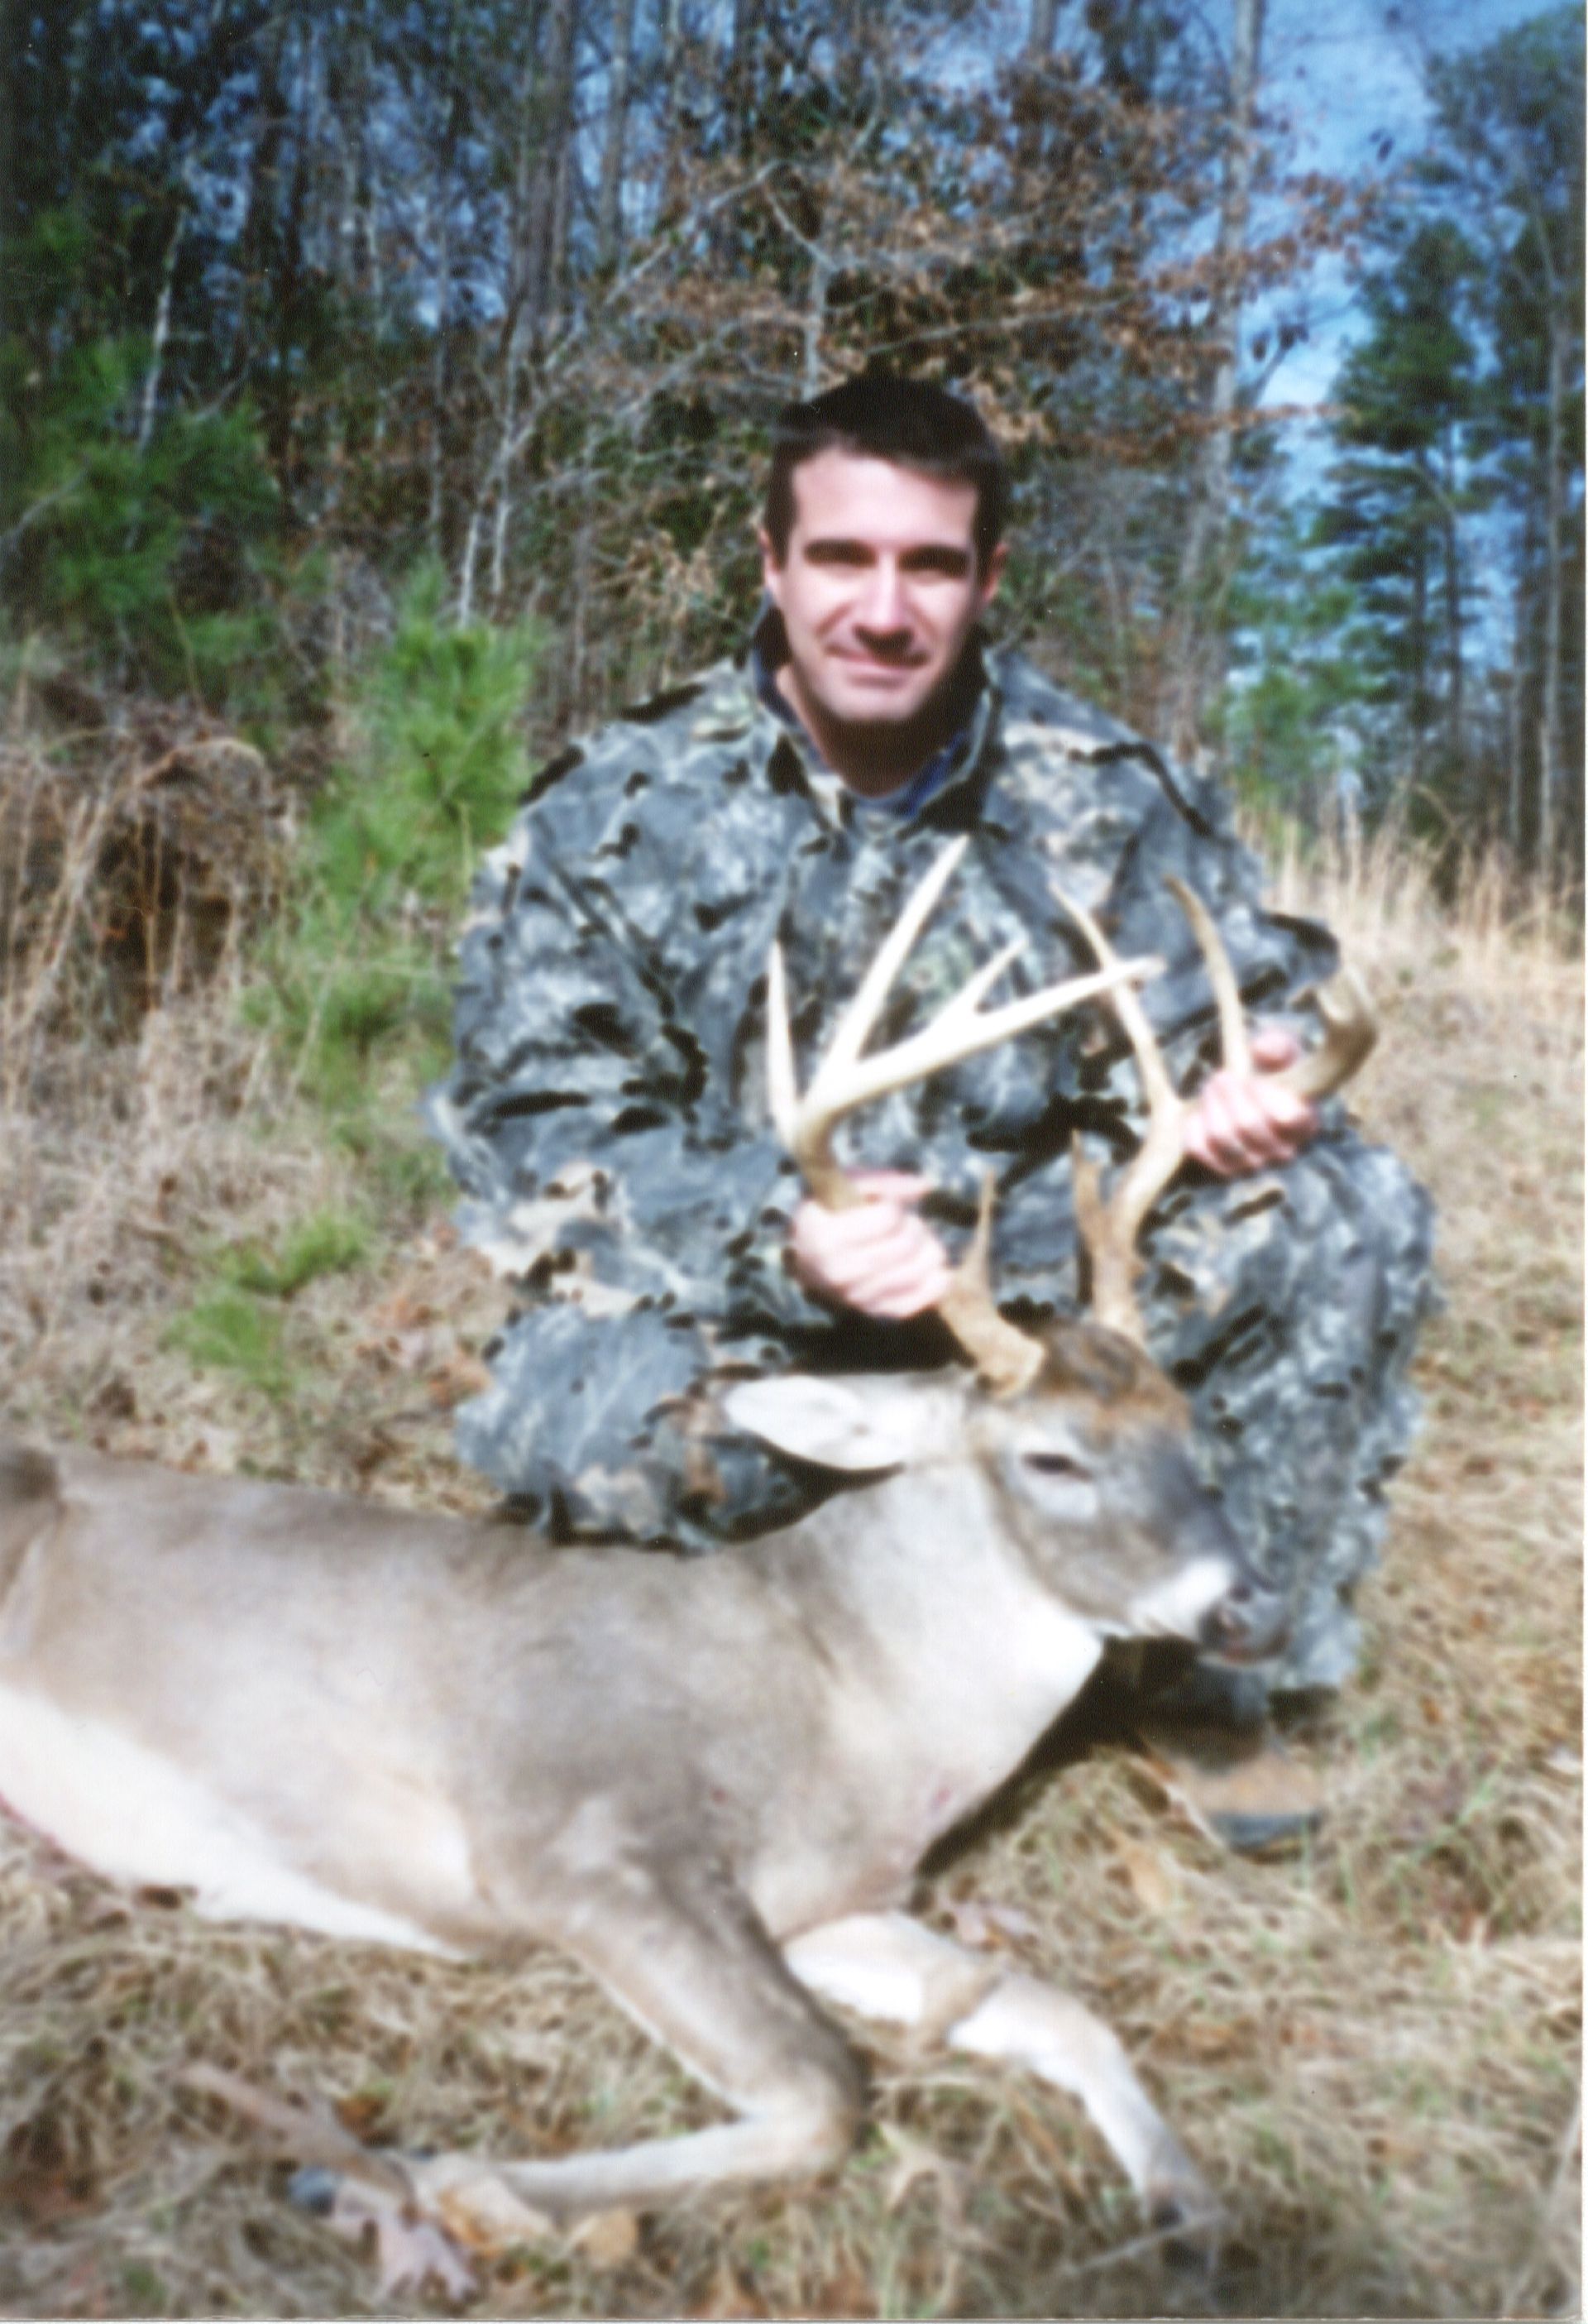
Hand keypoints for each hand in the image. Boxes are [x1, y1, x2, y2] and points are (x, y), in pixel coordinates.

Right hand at [788, 1170, 952, 1318]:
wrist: (811, 1257)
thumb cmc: (832, 1214)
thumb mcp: (847, 1186)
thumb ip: (883, 1181)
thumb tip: (923, 1187)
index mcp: (826, 1237)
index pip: (887, 1219)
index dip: (895, 1207)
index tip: (888, 1206)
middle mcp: (838, 1272)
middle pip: (905, 1246)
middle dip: (914, 1227)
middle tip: (907, 1223)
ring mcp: (856, 1297)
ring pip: (915, 1273)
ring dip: (927, 1251)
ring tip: (917, 1242)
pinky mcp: (873, 1311)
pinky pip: (914, 1303)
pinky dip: (933, 1287)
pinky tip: (940, 1272)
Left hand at [1181, 1025, 1317, 1177]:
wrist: (1250, 1098)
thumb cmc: (1272, 1073)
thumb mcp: (1281, 1051)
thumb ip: (1278, 1046)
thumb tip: (1264, 1049)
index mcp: (1305, 1123)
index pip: (1289, 1118)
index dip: (1266, 1096)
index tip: (1253, 1080)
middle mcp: (1283, 1151)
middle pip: (1248, 1124)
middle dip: (1230, 1094)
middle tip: (1221, 1076)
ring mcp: (1253, 1164)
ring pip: (1223, 1136)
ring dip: (1211, 1105)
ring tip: (1211, 1087)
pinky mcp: (1224, 1169)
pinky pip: (1201, 1150)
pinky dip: (1194, 1128)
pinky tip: (1197, 1112)